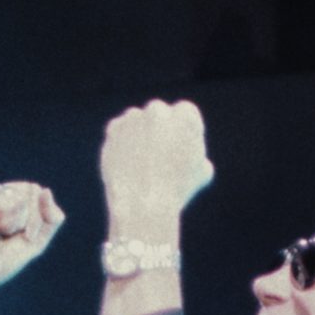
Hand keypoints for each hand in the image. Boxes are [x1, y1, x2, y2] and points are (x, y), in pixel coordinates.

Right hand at [0, 181, 64, 286]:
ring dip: (19, 221)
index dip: (39, 217)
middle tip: (13, 237)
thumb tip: (46, 190)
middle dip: (33, 219)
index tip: (26, 238)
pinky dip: (8, 221)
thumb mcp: (36, 240)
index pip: (36, 193)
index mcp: (6, 200)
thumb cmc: (1, 261)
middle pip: (33, 189)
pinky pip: (13, 200)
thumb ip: (51, 217)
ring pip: (25, 193)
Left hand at [99, 99, 212, 232]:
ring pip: (137, 120)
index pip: (186, 113)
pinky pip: (118, 130)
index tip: (179, 148)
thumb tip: (191, 154)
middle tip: (157, 155)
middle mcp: (159, 110)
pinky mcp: (114, 128)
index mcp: (185, 115)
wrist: (144, 204)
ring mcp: (134, 118)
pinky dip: (121, 142)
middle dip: (158, 129)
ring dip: (138, 134)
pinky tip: (127, 162)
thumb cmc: (178, 190)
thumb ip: (196, 153)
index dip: (183, 131)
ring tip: (141, 163)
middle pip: (159, 113)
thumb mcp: (201, 173)